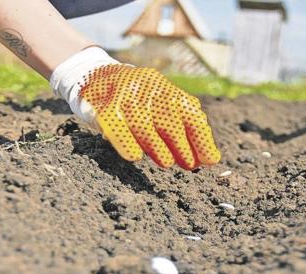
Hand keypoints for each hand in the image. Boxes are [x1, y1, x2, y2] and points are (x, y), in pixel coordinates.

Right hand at [50, 48, 219, 169]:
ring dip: (160, 153)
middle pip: (171, 126)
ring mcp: (125, 100)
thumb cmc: (137, 99)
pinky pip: (122, 136)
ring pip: (147, 133)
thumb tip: (207, 156)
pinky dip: (132, 149)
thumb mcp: (161, 101)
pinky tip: (136, 155)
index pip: (190, 115)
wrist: (95, 77)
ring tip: (166, 161)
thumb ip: (183, 122)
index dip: (202, 140)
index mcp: (165, 89)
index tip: (210, 160)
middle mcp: (147, 91)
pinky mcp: (104, 111)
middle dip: (183, 150)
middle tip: (189, 164)